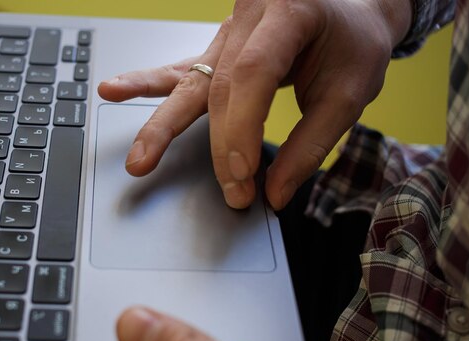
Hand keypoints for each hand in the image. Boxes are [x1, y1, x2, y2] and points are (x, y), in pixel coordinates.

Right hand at [99, 0, 411, 209]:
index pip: (254, 74)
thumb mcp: (350, 91)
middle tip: (227, 190)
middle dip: (220, 146)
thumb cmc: (354, 41)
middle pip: (218, 86)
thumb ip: (312, 143)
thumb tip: (275, 193)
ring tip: (139, 159)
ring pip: (191, 82)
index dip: (243, 129)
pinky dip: (148, 85)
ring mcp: (228, 30)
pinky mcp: (218, 47)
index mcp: (289, 10)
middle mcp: (250, 13)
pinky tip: (115, 89)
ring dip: (164, 126)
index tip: (244, 176)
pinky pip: (180, 69)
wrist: (349, 5)